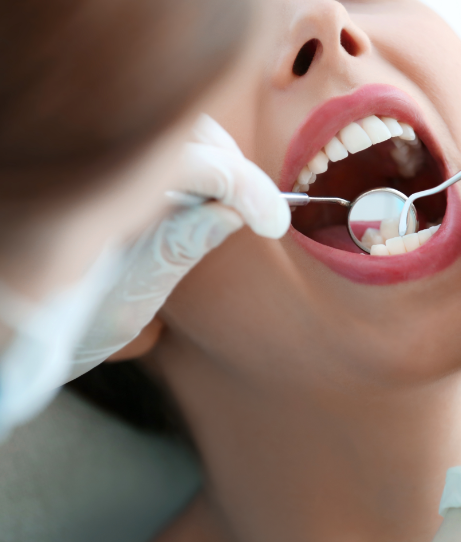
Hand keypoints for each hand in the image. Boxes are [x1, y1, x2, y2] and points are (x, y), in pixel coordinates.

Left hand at [69, 115, 289, 379]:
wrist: (24, 331)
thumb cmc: (67, 325)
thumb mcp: (130, 298)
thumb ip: (179, 248)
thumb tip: (233, 210)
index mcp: (94, 192)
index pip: (190, 161)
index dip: (244, 185)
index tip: (274, 222)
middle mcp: (91, 162)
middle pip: (184, 128)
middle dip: (231, 163)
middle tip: (257, 209)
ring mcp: (96, 161)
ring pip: (173, 130)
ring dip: (214, 158)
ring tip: (234, 202)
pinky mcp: (101, 168)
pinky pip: (158, 146)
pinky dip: (191, 162)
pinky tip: (202, 196)